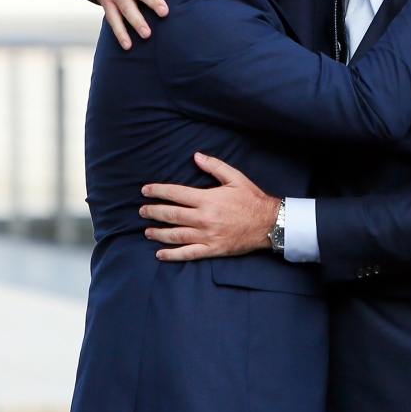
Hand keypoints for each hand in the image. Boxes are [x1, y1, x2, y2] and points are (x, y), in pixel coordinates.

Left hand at [141, 153, 279, 261]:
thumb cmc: (252, 199)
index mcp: (207, 199)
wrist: (269, 224)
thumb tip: (196, 156)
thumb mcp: (235, 178)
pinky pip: (187, 253)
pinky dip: (172, 255)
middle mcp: (203, 218)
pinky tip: (160, 254)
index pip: (175, 194)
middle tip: (142, 211)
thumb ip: (214, 166)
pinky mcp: (211, 249)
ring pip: (175, 235)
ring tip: (147, 231)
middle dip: (153, 212)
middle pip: (170, 215)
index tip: (145, 191)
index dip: (158, 192)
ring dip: (158, 233)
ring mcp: (206, 235)